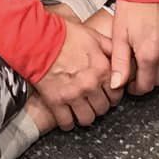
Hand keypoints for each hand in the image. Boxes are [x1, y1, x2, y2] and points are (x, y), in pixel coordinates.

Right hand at [31, 5, 116, 129]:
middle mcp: (90, 85)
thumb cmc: (64, 35)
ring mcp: (73, 95)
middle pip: (103, 109)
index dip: (112, 96)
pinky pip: (66, 122)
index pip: (116, 94)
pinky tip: (67, 118)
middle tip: (93, 102)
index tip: (107, 95)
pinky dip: (68, 123)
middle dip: (99, 106)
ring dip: (86, 116)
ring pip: (87, 119)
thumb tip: (120, 56)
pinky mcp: (55, 102)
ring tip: (81, 111)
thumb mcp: (94, 36)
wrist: (38, 39)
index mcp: (102, 70)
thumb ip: (110, 48)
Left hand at [109, 0, 158, 97]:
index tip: (132, 82)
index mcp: (149, 54)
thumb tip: (117, 85)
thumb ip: (120, 62)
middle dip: (150, 78)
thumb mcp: (119, 33)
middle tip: (142, 68)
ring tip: (156, 60)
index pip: (146, 86)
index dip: (136, 87)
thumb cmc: (133, 4)